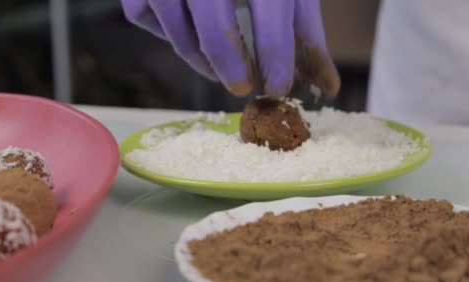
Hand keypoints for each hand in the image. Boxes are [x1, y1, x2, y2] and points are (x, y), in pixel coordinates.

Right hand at [121, 0, 340, 97]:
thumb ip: (306, 32)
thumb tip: (325, 87)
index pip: (270, 7)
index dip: (275, 54)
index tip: (278, 88)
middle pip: (212, 18)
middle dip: (229, 62)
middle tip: (242, 87)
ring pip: (173, 24)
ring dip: (198, 57)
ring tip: (219, 67)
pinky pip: (143, 14)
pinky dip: (166, 31)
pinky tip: (188, 30)